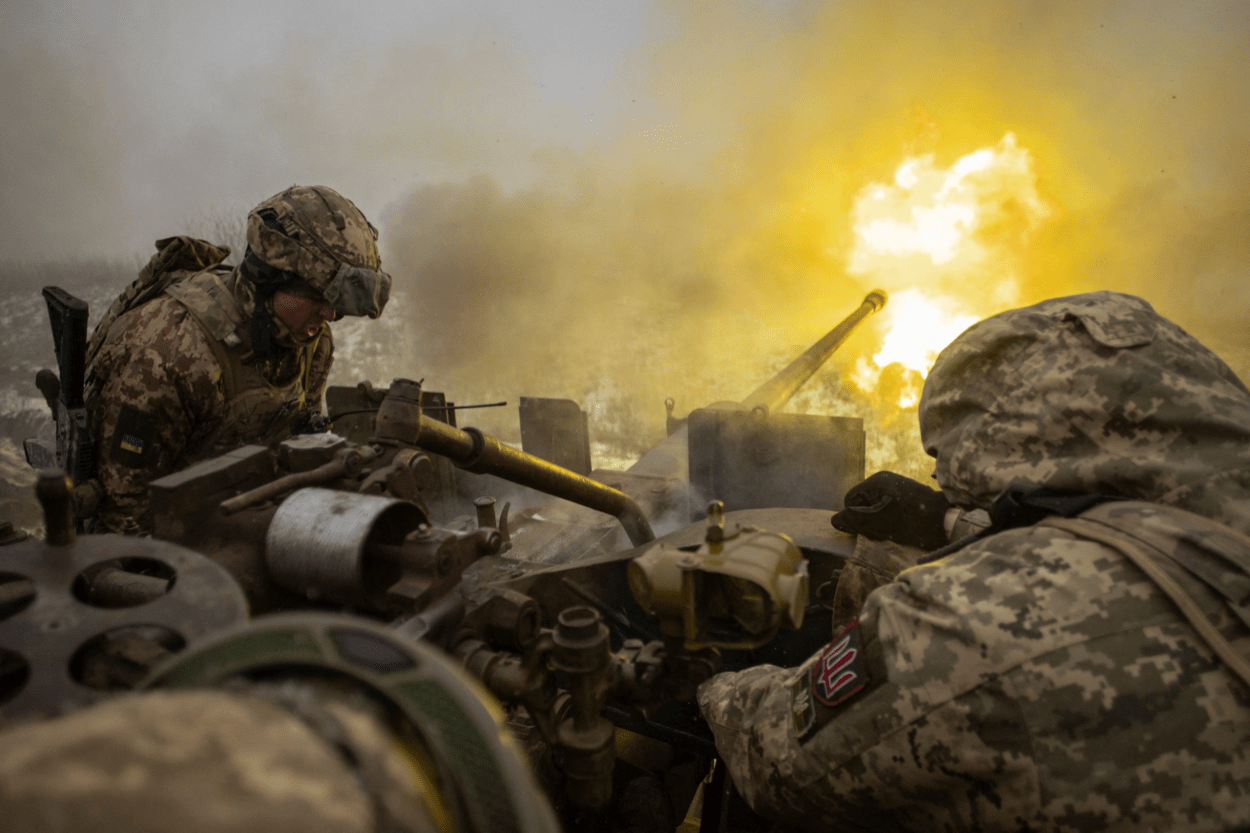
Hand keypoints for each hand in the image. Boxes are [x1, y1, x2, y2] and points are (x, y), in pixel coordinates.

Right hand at [831, 471, 949, 549]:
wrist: (949, 522)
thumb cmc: (914, 522)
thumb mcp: (881, 524)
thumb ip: (855, 521)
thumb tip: (834, 520)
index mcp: (877, 481)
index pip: (850, 501)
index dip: (856, 518)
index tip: (872, 528)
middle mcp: (884, 480)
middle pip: (860, 503)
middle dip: (867, 520)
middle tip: (884, 530)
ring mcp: (895, 486)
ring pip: (872, 508)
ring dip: (878, 522)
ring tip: (894, 530)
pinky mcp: (904, 495)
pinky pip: (884, 508)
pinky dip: (888, 520)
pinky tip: (900, 527)